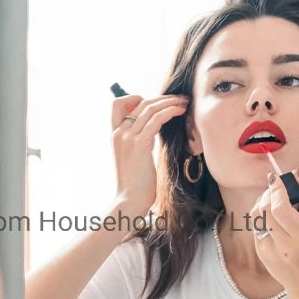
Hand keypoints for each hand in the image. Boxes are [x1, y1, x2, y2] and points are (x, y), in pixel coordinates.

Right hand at [111, 93, 187, 214]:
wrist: (130, 200)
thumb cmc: (136, 183)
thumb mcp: (134, 156)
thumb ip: (139, 140)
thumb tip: (153, 129)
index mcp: (115, 135)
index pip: (117, 104)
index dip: (135, 98)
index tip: (155, 103)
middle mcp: (119, 133)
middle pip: (140, 102)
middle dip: (162, 98)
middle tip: (179, 99)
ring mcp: (127, 138)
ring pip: (149, 108)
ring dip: (170, 102)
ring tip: (184, 103)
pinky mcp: (139, 145)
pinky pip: (156, 119)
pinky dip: (170, 111)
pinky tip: (180, 112)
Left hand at [249, 170, 298, 296]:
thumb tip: (296, 175)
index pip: (281, 210)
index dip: (277, 190)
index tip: (278, 178)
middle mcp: (284, 247)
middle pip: (265, 211)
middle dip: (268, 193)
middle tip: (276, 186)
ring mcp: (269, 252)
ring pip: (256, 217)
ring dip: (262, 201)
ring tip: (274, 197)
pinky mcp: (260, 253)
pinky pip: (255, 226)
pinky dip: (261, 214)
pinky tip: (271, 213)